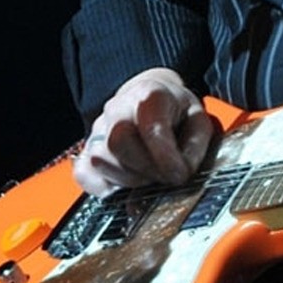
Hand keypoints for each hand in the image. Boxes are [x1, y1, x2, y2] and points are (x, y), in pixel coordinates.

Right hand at [73, 67, 216, 196]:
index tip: (179, 174)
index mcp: (149, 96)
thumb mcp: (197, 120)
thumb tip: (180, 173)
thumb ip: (194, 146)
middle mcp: (117, 109)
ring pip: (100, 160)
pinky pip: (84, 173)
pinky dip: (104, 186)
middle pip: (118, 142)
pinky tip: (126, 183)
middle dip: (146, 169)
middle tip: (165, 176)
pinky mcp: (85, 149)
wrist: (148, 97)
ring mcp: (97, 129)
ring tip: (148, 175)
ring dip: (129, 179)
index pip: (149, 127)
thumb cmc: (174, 111)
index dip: (165, 156)